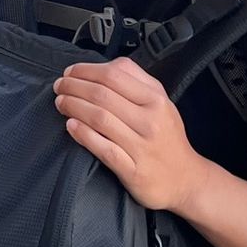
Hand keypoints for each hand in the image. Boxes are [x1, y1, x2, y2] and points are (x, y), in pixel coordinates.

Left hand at [53, 57, 212, 213]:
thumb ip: (137, 81)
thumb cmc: (167, 138)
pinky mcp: (133, 170)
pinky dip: (83, 134)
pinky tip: (71, 126)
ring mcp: (142, 146)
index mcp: (156, 100)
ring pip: (99, 118)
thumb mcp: (162, 102)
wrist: (186, 179)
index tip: (70, 71)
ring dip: (73, 107)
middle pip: (102, 95)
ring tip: (61, 103)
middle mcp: (150, 121)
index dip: (85, 70)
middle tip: (59, 86)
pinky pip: (103, 148)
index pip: (114, 75)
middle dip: (73, 87)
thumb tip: (104, 66)